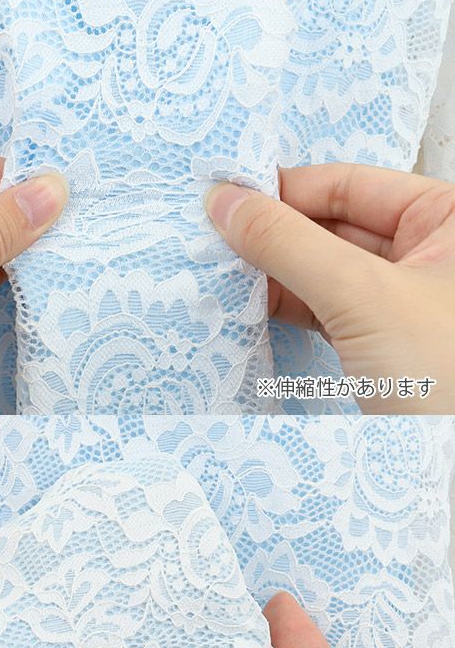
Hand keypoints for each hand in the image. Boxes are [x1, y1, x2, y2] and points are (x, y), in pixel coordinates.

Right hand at [205, 163, 454, 413]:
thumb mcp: (362, 296)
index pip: (352, 185)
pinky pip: (328, 308)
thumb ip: (289, 243)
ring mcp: (406, 300)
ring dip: (276, 273)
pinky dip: (289, 306)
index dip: (286, 191)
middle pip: (335, 225)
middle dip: (276, 235)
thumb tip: (226, 203)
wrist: (451, 463)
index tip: (227, 202)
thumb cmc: (443, 376)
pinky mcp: (384, 341)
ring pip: (327, 269)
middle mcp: (432, 253)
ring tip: (225, 275)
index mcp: (450, 218)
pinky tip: (251, 306)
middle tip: (215, 241)